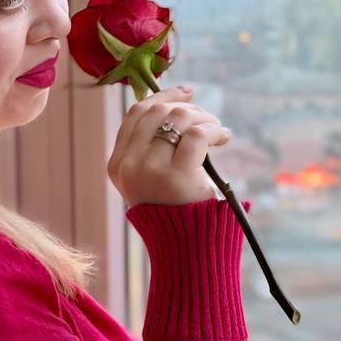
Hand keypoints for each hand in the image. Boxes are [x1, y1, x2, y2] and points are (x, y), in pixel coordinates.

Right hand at [107, 85, 231, 208]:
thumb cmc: (174, 211)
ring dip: (203, 117)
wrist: (186, 248)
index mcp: (118, 164)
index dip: (163, 96)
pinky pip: (196, 135)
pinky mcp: (176, 175)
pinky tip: (223, 138)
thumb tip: (178, 99)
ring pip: (178, 118)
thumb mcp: (151, 177)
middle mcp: (129, 165)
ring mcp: (150, 170)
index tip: (186, 92)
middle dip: (187, 108)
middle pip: (158, 111)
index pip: (136, 114)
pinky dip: (214, 130)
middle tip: (207, 118)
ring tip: (217, 130)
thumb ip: (153, 145)